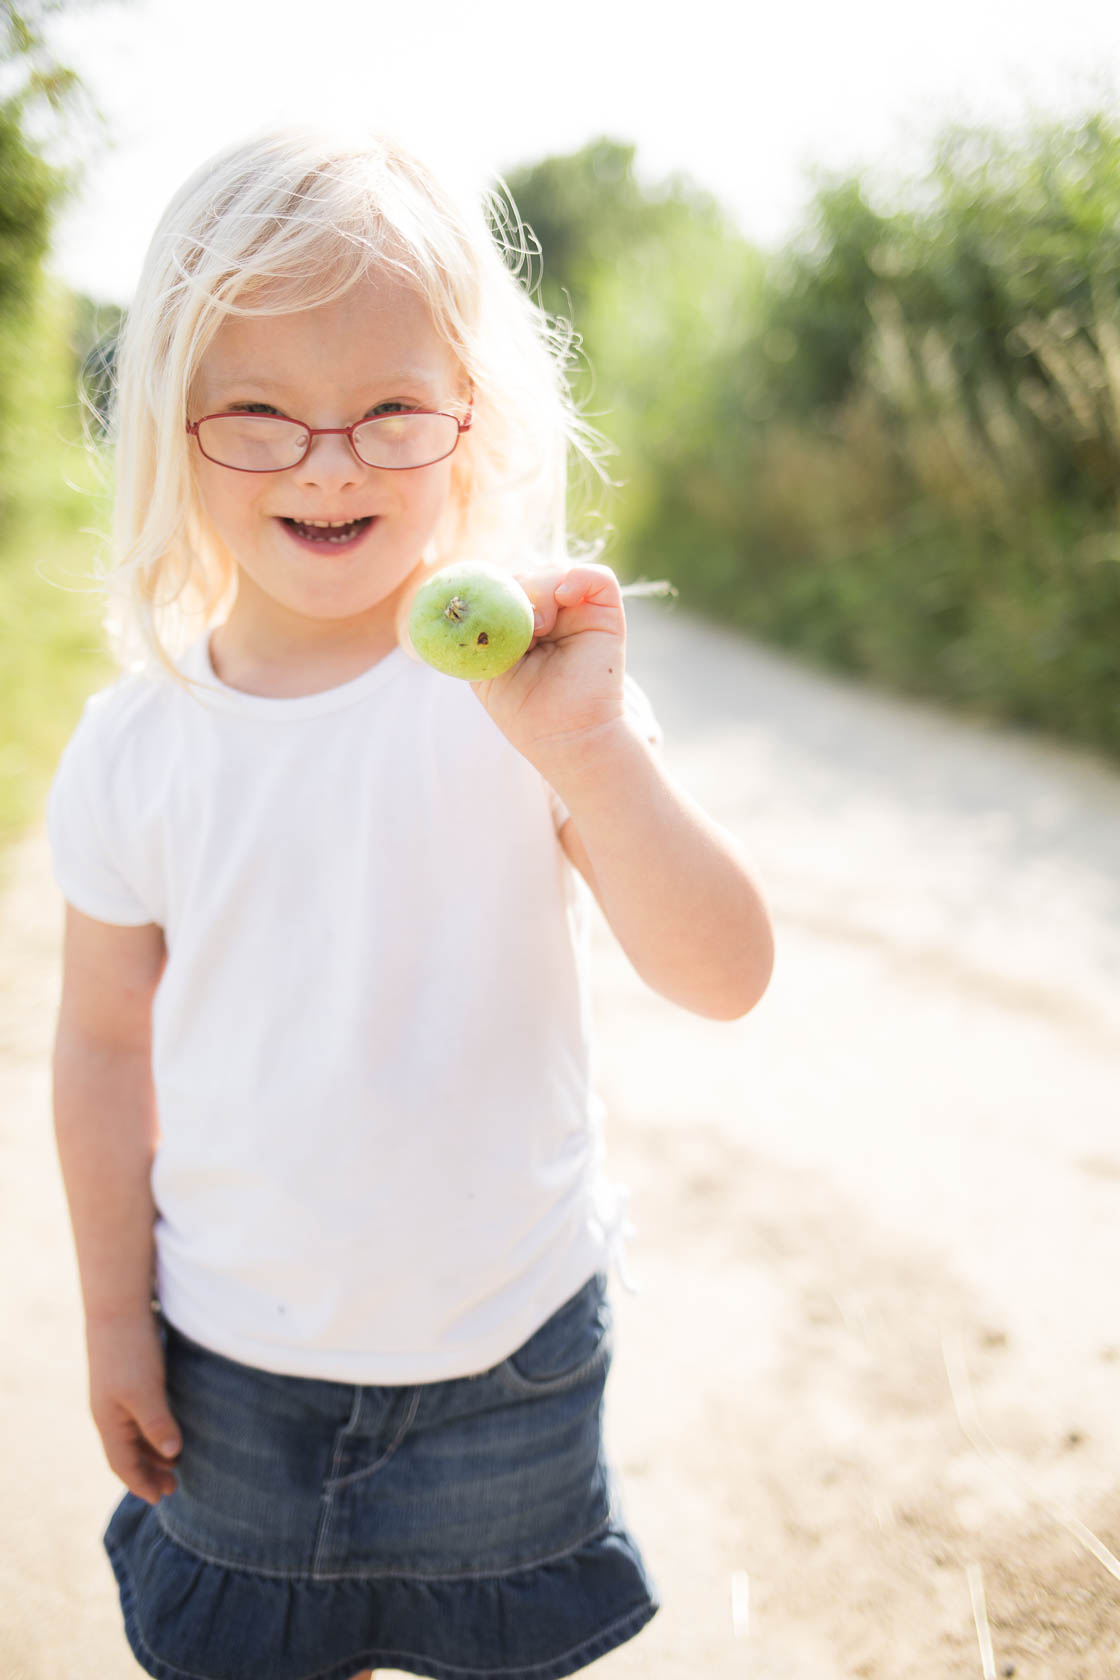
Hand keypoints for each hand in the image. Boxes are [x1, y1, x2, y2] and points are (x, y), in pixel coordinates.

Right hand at [86, 1311, 180, 1503]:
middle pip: (128, 1453)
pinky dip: (155, 1430)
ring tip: (177, 1463)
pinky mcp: (131, 1379)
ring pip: (135, 1435)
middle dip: (150, 1471)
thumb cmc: (130, 1351)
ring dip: (153, 1452)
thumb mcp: (144, 1391)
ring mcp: (118, 1395)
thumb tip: (173, 1455)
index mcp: (108, 1421)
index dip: (141, 1483)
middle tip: (175, 1486)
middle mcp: (110, 1412)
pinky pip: (141, 1416)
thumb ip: (157, 1424)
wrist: (118, 1306)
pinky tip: (172, 1428)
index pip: (122, 1464)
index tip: (160, 1499)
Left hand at [472, 564, 627, 769]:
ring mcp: (578, 612)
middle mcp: (549, 614)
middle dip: (512, 589)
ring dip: (539, 589)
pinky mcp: (605, 613)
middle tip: (512, 621)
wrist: (568, 738)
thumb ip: (473, 634)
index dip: (491, 588)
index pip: (501, 586)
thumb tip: (460, 602)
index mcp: (518, 626)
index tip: (483, 605)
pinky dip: (578, 577)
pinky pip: (597, 576)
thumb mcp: (484, 669)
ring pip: (554, 571)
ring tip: (538, 627)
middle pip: (525, 574)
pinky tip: (564, 597)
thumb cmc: (525, 712)